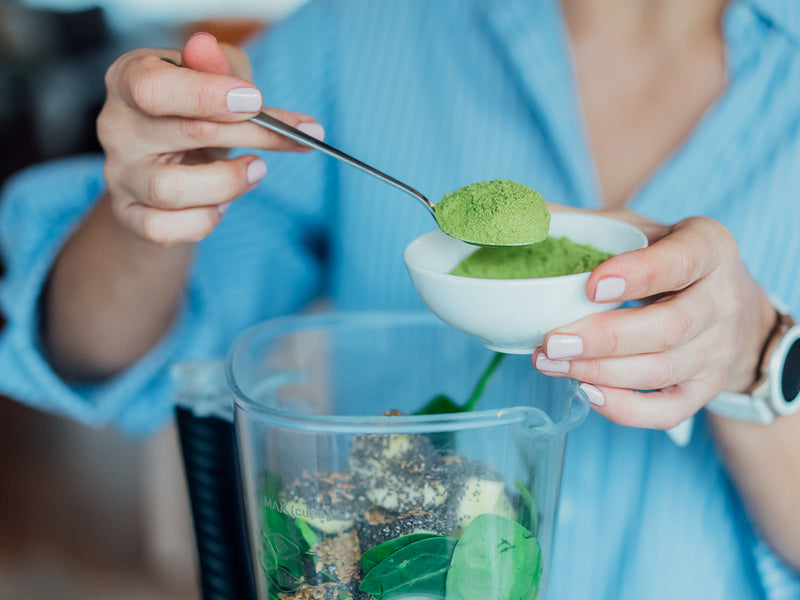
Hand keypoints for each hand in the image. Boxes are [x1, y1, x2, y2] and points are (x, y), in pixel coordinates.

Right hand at [97, 32, 323, 245]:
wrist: (172, 162)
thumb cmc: (196, 110)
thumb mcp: (214, 77)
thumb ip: (218, 66)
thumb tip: (206, 48)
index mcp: (129, 80)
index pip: (153, 88)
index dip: (206, 95)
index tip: (255, 101)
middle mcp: (117, 127)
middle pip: (185, 134)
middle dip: (253, 135)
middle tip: (295, 137)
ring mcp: (120, 175)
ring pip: (170, 190)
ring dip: (229, 183)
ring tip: (256, 169)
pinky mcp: (130, 214)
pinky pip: (165, 229)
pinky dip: (205, 220)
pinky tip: (222, 202)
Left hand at [533, 210, 776, 428]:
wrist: (728, 303)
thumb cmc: (665, 259)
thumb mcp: (637, 227)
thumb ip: (586, 223)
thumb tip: (523, 216)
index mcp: (709, 248)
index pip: (680, 262)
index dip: (638, 275)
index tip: (591, 286)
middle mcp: (722, 301)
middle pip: (669, 328)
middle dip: (604, 339)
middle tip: (552, 342)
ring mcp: (718, 351)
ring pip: (662, 371)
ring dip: (600, 372)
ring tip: (550, 363)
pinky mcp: (706, 390)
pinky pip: (668, 411)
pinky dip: (625, 409)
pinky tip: (586, 392)